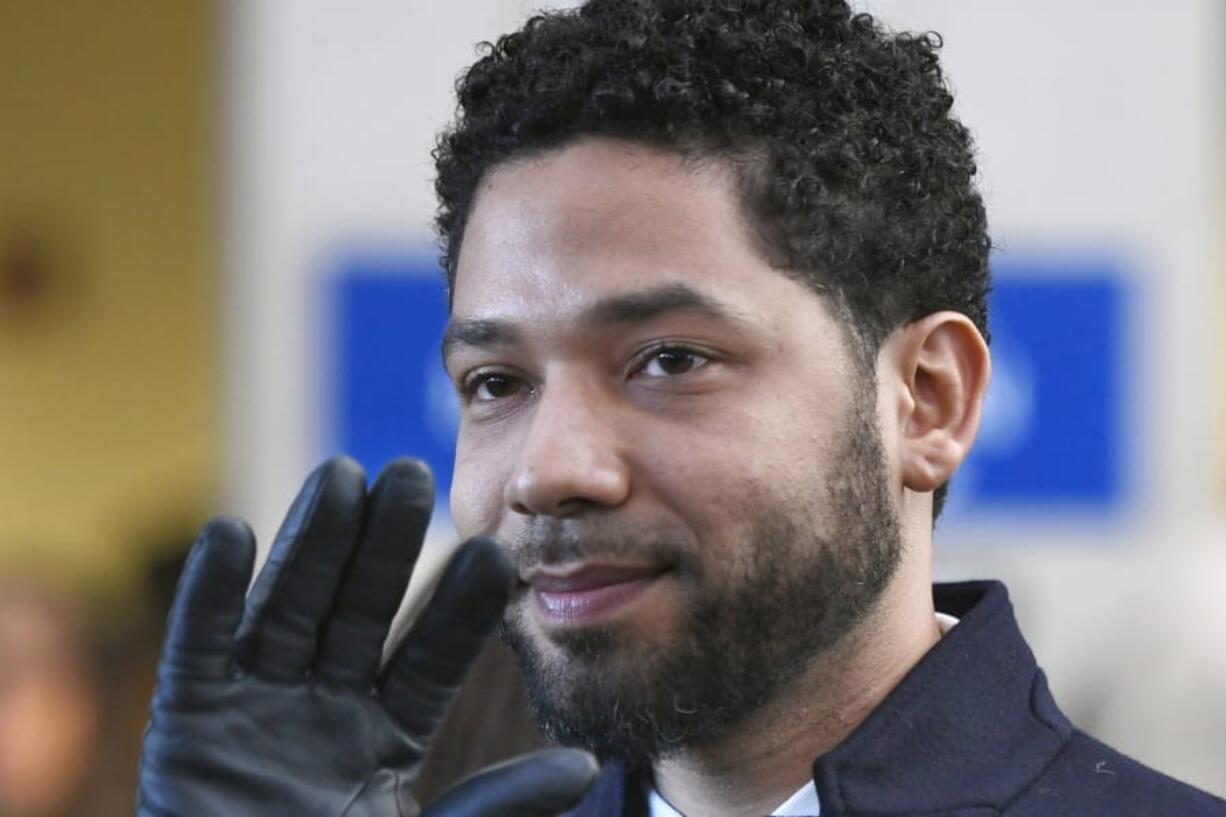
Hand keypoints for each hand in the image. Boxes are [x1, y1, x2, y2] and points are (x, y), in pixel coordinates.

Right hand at [136, 457, 596, 816]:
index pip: (433, 659)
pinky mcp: (187, 723)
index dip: (460, 610)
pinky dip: (208, 596)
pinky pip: (198, 650)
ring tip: (338, 476)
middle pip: (360, 612)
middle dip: (386, 547)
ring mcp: (258, 706)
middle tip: (413, 474)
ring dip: (310, 544)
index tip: (496, 553)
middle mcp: (327, 704)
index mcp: (389, 732)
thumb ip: (498, 805)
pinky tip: (230, 536)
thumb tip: (585, 767)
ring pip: (289, 609)